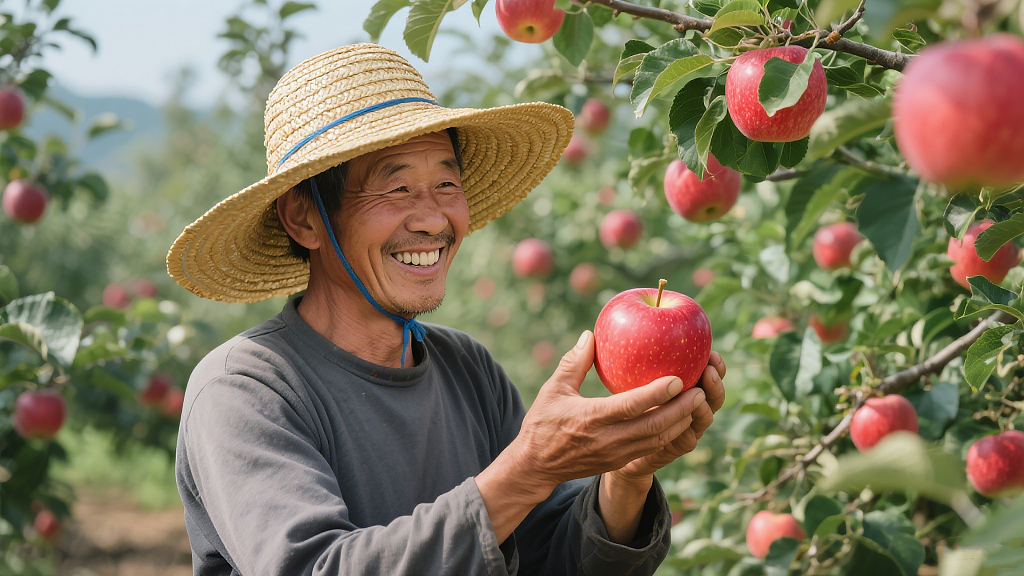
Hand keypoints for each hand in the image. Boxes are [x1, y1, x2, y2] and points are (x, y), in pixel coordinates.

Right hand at [506, 331, 711, 499]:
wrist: (536, 466)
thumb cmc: (542, 423)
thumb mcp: (553, 389)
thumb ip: (574, 362)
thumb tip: (591, 335)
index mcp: (593, 418)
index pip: (633, 406)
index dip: (659, 393)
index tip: (679, 378)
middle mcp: (608, 439)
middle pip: (655, 427)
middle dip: (682, 410)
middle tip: (700, 390)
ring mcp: (616, 454)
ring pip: (657, 440)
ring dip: (680, 423)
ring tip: (697, 404)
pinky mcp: (619, 461)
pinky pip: (651, 448)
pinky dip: (669, 434)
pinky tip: (679, 418)